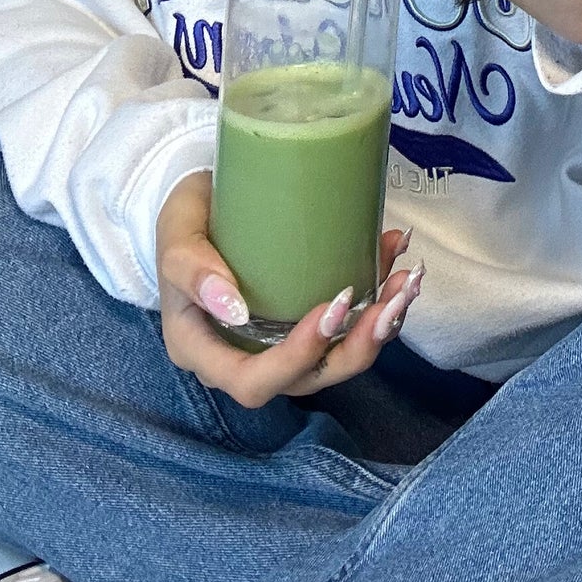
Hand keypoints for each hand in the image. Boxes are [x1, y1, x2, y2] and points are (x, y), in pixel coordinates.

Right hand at [155, 172, 420, 408]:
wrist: (199, 200)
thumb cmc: (182, 220)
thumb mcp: (174, 233)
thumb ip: (191, 268)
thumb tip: (234, 308)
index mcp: (205, 350)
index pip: (253, 381)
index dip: (298, 357)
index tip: (331, 308)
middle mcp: (246, 357)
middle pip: (308, 378)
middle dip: (358, 346)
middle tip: (391, 301)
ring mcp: (280, 343)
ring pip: (336, 357)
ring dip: (380, 326)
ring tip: (406, 282)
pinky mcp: (306, 320)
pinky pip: (348, 326)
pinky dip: (379, 299)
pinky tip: (396, 260)